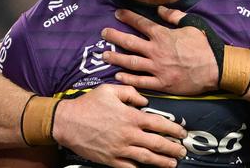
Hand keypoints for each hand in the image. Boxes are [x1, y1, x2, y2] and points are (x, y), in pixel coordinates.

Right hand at [52, 84, 186, 167]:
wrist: (66, 122)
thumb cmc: (88, 104)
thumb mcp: (110, 90)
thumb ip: (130, 92)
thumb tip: (145, 101)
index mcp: (131, 116)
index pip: (159, 124)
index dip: (174, 129)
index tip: (182, 132)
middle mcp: (129, 134)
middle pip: (158, 144)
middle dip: (173, 148)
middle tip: (182, 151)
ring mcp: (120, 149)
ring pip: (147, 158)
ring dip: (163, 162)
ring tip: (172, 164)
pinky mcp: (111, 160)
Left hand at [101, 6, 218, 94]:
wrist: (216, 68)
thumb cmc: (205, 45)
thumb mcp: (191, 24)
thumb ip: (174, 16)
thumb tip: (159, 9)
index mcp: (163, 35)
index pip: (141, 23)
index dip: (127, 17)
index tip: (117, 14)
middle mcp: (156, 51)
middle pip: (129, 42)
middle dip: (114, 37)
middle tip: (103, 34)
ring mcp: (157, 69)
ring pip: (131, 62)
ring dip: (116, 58)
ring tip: (104, 56)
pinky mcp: (161, 84)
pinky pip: (141, 82)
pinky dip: (128, 79)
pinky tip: (118, 76)